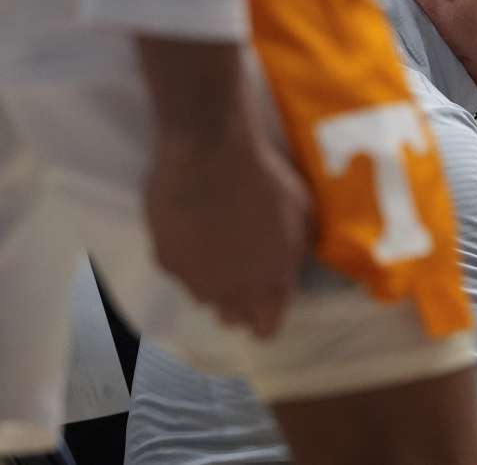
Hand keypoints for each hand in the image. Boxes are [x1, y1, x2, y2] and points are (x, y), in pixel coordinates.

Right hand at [145, 130, 311, 337]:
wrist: (210, 155)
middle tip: (243, 266)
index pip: (266, 329)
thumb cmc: (265, 180)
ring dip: (211, 280)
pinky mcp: (164, 262)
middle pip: (233, 317)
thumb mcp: (303, 214)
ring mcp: (194, 281)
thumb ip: (297, 249)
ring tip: (217, 242)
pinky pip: (179, 270)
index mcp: (270, 285)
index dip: (267, 316)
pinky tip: (192, 226)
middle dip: (239, 300)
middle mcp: (230, 294)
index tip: (267, 298)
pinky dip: (185, 255)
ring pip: (203, 297)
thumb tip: (293, 261)